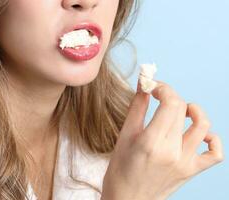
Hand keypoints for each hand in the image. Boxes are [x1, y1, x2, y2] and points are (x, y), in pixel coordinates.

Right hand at [101, 80, 224, 199]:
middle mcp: (172, 152)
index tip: (152, 87)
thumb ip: (137, 107)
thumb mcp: (124, 136)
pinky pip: (214, 153)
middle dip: (170, 94)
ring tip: (181, 111)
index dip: (163, 88)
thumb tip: (144, 84)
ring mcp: (185, 163)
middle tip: (158, 95)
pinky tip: (198, 134)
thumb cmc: (120, 169)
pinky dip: (211, 139)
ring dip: (193, 111)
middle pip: (182, 109)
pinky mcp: (192, 171)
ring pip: (202, 126)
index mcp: (151, 142)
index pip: (171, 102)